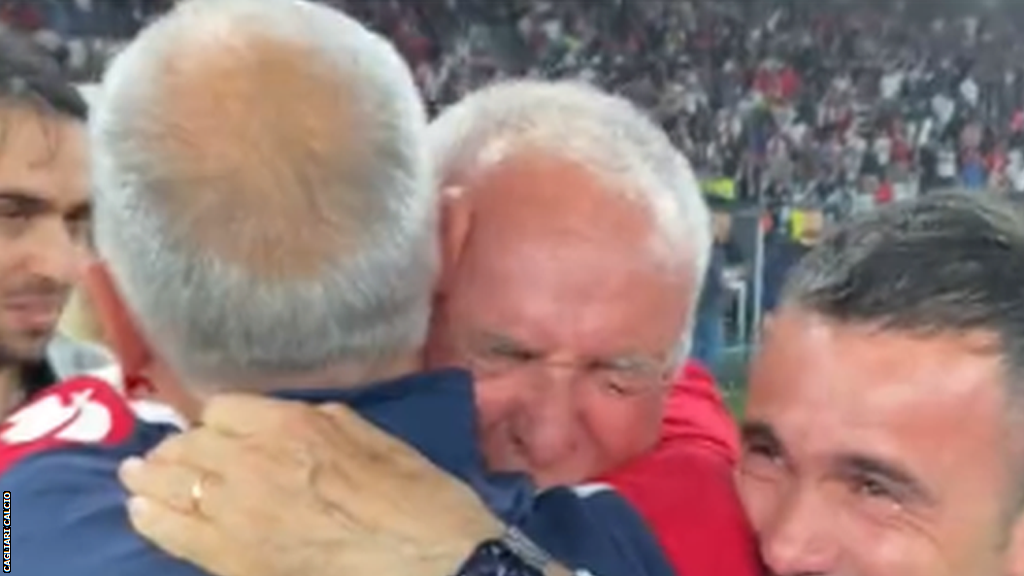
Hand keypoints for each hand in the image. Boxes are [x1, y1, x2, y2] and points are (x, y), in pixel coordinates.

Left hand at [119, 395, 504, 575]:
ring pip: (171, 483)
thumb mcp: (370, 435)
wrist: (428, 557)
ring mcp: (238, 512)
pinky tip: (140, 510)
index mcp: (290, 423)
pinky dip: (152, 518)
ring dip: (152, 476)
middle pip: (188, 444)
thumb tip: (285, 421)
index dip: (217, 421)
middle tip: (169, 455)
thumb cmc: (412, 493)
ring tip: (137, 476)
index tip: (218, 433)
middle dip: (179, 447)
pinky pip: (174, 533)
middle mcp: (252, 460)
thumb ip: (318, 420)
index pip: (220, 410)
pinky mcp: (235, 559)